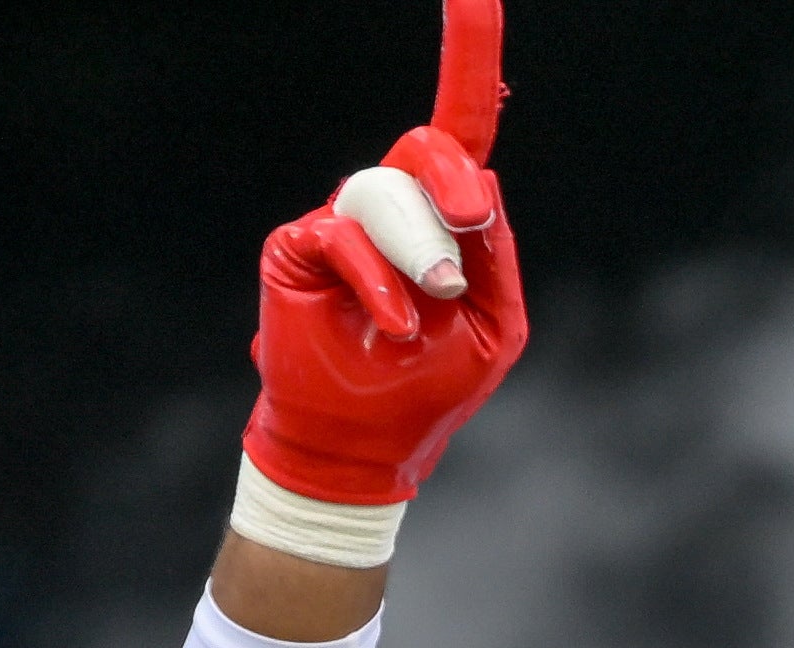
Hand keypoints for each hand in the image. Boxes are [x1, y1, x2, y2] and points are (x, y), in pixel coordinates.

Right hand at [242, 0, 526, 507]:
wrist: (365, 447)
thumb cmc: (435, 386)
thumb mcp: (494, 324)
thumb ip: (493, 253)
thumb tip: (476, 191)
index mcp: (448, 217)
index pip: (463, 123)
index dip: (469, 54)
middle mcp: (395, 206)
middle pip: (429, 146)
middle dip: (453, 181)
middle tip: (468, 222)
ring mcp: (344, 223)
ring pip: (385, 190)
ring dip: (418, 249)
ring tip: (429, 306)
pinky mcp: (298, 246)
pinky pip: (342, 235)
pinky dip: (377, 282)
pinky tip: (392, 325)